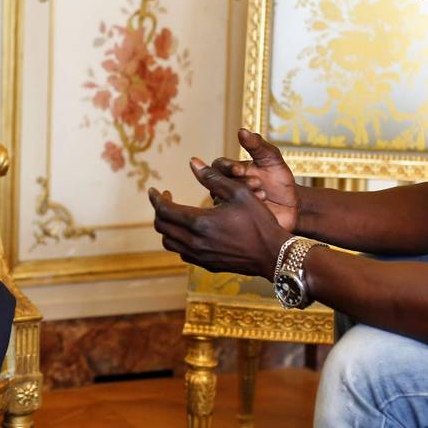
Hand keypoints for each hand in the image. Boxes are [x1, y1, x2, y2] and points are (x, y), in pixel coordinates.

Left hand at [149, 158, 290, 279]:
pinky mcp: (207, 265)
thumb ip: (213, 178)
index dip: (156, 198)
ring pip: (169, 242)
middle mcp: (195, 242)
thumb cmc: (260, 221)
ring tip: (176, 213)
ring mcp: (200, 256)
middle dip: (159, 210)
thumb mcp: (239, 192)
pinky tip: (190, 230)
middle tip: (166, 198)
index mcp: (199, 222)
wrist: (273, 255)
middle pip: (162, 227)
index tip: (154, 190)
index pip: (164, 210)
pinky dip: (179, 240)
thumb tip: (193, 162)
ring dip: (167, 227)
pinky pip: (182, 252)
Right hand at [209, 129, 298, 231]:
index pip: (218, 166)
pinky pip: (231, 218)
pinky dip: (246, 212)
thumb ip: (257, 145)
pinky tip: (261, 209)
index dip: (226, 167)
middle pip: (218, 183)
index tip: (239, 169)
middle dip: (237, 182)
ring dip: (242, 196)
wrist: (293, 207)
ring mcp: (230, 205)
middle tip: (256, 183)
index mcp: (232, 171)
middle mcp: (227, 188)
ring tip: (263, 194)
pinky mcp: (237, 222)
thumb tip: (242, 130)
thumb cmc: (280, 181)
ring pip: (223, 200)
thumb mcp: (272, 159)